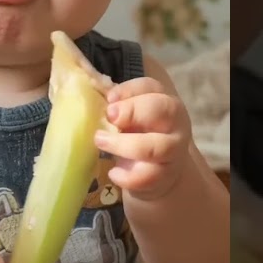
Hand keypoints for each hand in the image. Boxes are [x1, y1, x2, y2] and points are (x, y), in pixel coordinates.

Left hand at [93, 76, 192, 199]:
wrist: (158, 172)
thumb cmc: (138, 135)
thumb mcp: (129, 117)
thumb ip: (116, 106)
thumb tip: (88, 94)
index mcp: (163, 101)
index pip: (151, 87)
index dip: (129, 90)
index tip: (108, 98)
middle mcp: (174, 123)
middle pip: (162, 109)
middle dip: (133, 111)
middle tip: (108, 117)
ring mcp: (173, 150)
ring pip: (155, 146)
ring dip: (124, 144)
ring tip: (101, 142)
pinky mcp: (165, 175)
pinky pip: (148, 176)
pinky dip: (128, 176)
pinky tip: (114, 172)